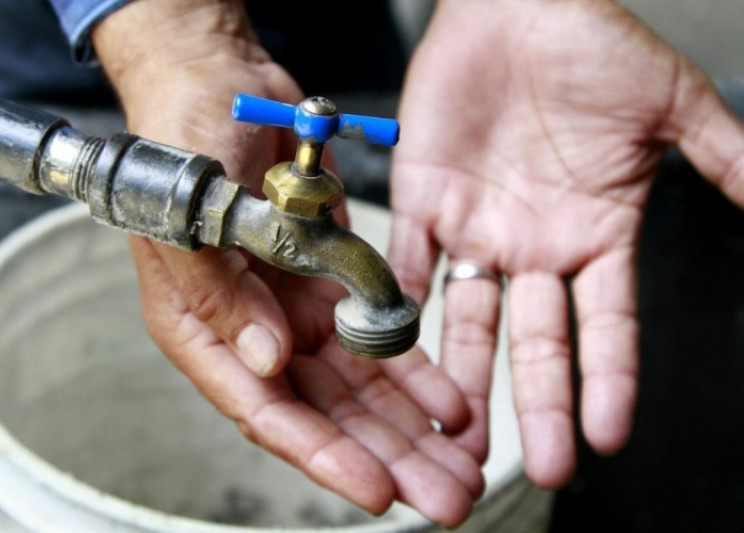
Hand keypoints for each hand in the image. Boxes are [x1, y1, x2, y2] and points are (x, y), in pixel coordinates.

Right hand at [93, 0, 481, 525]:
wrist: (218, 85)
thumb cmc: (184, 145)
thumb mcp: (188, 218)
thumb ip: (221, 297)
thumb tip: (268, 363)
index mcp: (207, 330)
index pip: (267, 412)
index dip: (324, 456)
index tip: (377, 491)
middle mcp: (255, 332)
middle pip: (327, 415)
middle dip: (388, 457)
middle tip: (446, 497)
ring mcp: (297, 310)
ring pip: (362, 387)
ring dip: (413, 426)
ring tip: (464, 462)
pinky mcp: (332, 282)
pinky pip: (380, 336)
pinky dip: (417, 369)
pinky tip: (454, 400)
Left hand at [390, 0, 743, 487]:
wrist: (516, 7)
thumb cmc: (593, 47)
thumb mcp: (671, 106)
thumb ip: (726, 159)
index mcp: (595, 234)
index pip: (607, 325)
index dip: (608, 379)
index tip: (606, 433)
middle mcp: (534, 246)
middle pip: (537, 341)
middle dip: (536, 402)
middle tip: (538, 464)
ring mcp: (477, 230)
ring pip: (468, 319)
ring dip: (463, 375)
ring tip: (457, 432)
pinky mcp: (424, 203)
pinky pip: (409, 264)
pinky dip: (399, 306)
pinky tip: (397, 353)